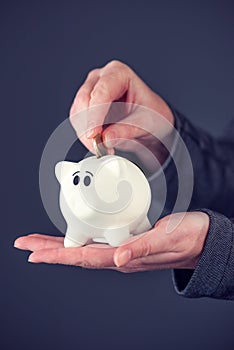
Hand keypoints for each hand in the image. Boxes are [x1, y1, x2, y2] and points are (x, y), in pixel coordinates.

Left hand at [14, 212, 208, 271]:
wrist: (202, 239)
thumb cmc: (188, 238)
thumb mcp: (167, 240)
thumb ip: (142, 250)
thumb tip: (117, 260)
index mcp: (127, 257)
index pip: (86, 257)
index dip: (59, 254)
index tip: (35, 253)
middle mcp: (121, 256)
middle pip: (78, 254)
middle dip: (50, 249)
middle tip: (25, 245)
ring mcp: (123, 249)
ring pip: (85, 247)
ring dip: (60, 244)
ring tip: (39, 241)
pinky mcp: (128, 239)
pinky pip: (97, 240)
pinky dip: (80, 237)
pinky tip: (74, 233)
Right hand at [70, 60, 174, 171]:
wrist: (151, 124)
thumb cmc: (152, 116)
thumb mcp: (145, 124)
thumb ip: (126, 131)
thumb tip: (106, 138)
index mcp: (119, 74)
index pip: (101, 92)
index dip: (95, 115)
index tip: (94, 135)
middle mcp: (102, 78)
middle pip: (84, 100)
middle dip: (88, 126)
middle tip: (99, 146)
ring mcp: (91, 91)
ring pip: (77, 112)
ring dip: (85, 133)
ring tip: (102, 147)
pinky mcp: (85, 106)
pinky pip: (78, 122)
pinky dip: (85, 135)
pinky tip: (98, 143)